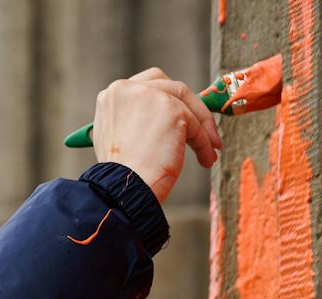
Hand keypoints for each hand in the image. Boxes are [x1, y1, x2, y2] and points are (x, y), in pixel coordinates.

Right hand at [91, 68, 221, 203]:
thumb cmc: (121, 176)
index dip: (168, 100)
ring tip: (208, 152)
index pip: (148, 85)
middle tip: (202, 132)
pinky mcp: (171, 109)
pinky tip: (206, 159)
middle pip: (170, 86)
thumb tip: (163, 123)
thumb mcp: (119, 138)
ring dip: (201, 126)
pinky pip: (195, 124)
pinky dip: (204, 142)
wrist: (123, 190)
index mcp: (113, 95)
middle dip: (189, 108)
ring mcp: (150, 96)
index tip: (180, 119)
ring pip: (186, 103)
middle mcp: (128, 89)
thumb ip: (136, 121)